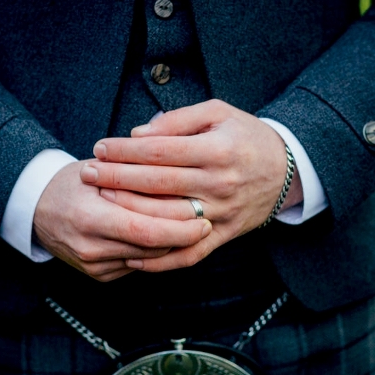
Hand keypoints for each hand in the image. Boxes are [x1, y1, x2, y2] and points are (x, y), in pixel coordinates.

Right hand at [34, 160, 211, 281]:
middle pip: (151, 247)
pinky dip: (154, 252)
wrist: (37, 209)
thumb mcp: (100, 170)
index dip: (180, 228)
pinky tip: (168, 238)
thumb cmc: (73, 182)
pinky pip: (137, 265)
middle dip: (182, 237)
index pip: (146, 230)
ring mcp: (93, 265)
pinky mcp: (98, 275)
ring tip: (192, 227)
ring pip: (148, 259)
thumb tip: (182, 183)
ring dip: (172, 245)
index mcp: (89, 217)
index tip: (203, 218)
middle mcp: (90, 247)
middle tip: (206, 222)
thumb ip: (136, 178)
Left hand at [79, 99, 302, 271]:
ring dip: (130, 214)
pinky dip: (160, 261)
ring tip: (101, 204)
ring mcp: (221, 213)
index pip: (160, 151)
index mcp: (216, 150)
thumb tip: (139, 134)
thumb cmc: (248, 137)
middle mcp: (219, 183)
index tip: (100, 147)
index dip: (125, 150)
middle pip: (157, 183)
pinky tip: (131, 256)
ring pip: (167, 219)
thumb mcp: (220, 113)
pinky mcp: (224, 236)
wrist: (288, 171)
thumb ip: (179, 120)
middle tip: (87, 173)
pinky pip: (189, 254)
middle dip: (116, 178)